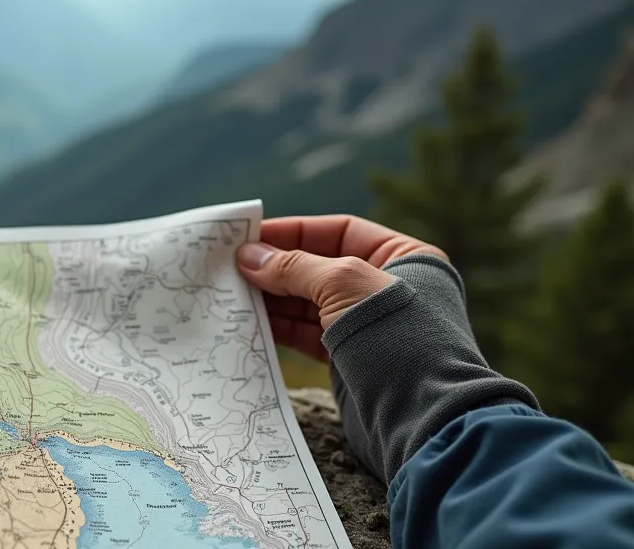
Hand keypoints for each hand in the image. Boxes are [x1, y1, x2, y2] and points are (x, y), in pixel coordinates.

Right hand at [236, 215, 445, 362]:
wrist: (422, 419)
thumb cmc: (397, 339)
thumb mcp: (344, 286)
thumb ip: (294, 267)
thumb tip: (248, 257)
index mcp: (404, 258)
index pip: (338, 232)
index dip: (292, 231)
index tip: (248, 236)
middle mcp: (386, 288)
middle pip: (318, 266)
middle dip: (275, 267)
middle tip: (228, 268)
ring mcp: (367, 326)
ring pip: (308, 303)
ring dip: (270, 299)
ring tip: (231, 295)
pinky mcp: (349, 359)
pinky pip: (306, 334)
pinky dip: (278, 328)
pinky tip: (249, 322)